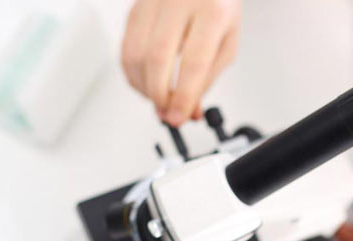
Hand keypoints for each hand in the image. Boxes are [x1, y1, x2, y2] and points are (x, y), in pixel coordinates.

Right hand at [121, 0, 240, 125]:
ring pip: (135, 56)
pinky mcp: (135, 10)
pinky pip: (126, 50)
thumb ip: (208, 77)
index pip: (194, 61)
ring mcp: (152, 4)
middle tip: (167, 114)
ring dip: (144, 88)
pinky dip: (134, 76)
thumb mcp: (226, 42)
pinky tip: (147, 84)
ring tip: (160, 100)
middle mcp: (178, 2)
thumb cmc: (216, 8)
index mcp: (211, 11)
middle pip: (158, 58)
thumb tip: (189, 110)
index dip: (183, 95)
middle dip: (159, 95)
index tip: (179, 116)